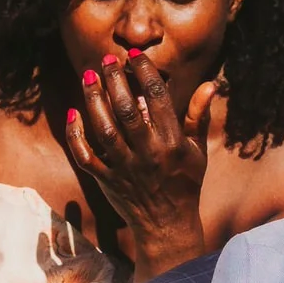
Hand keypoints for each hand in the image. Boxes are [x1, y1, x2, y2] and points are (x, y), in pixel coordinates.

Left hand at [66, 53, 213, 281]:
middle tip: (106, 60)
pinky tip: (73, 113)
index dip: (144, 73)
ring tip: (88, 77)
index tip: (134, 56)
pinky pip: (86, 156)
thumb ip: (198, 116)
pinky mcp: (106, 181)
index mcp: (172, 143)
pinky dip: (76, 135)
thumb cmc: (185, 183)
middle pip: (126, 111)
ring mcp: (125, 168)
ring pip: (104, 130)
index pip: (157, 98)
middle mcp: (148, 154)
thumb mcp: (198, 151)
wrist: (168, 226)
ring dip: (94, 101)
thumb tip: (210, 84)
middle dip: (115, 81)